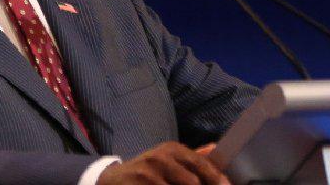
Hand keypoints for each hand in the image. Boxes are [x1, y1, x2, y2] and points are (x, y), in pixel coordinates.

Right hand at [97, 142, 229, 184]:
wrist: (111, 179)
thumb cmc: (147, 171)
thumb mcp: (168, 159)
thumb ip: (193, 157)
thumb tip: (216, 148)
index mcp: (171, 149)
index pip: (201, 164)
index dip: (217, 179)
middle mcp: (160, 159)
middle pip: (193, 182)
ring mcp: (148, 175)